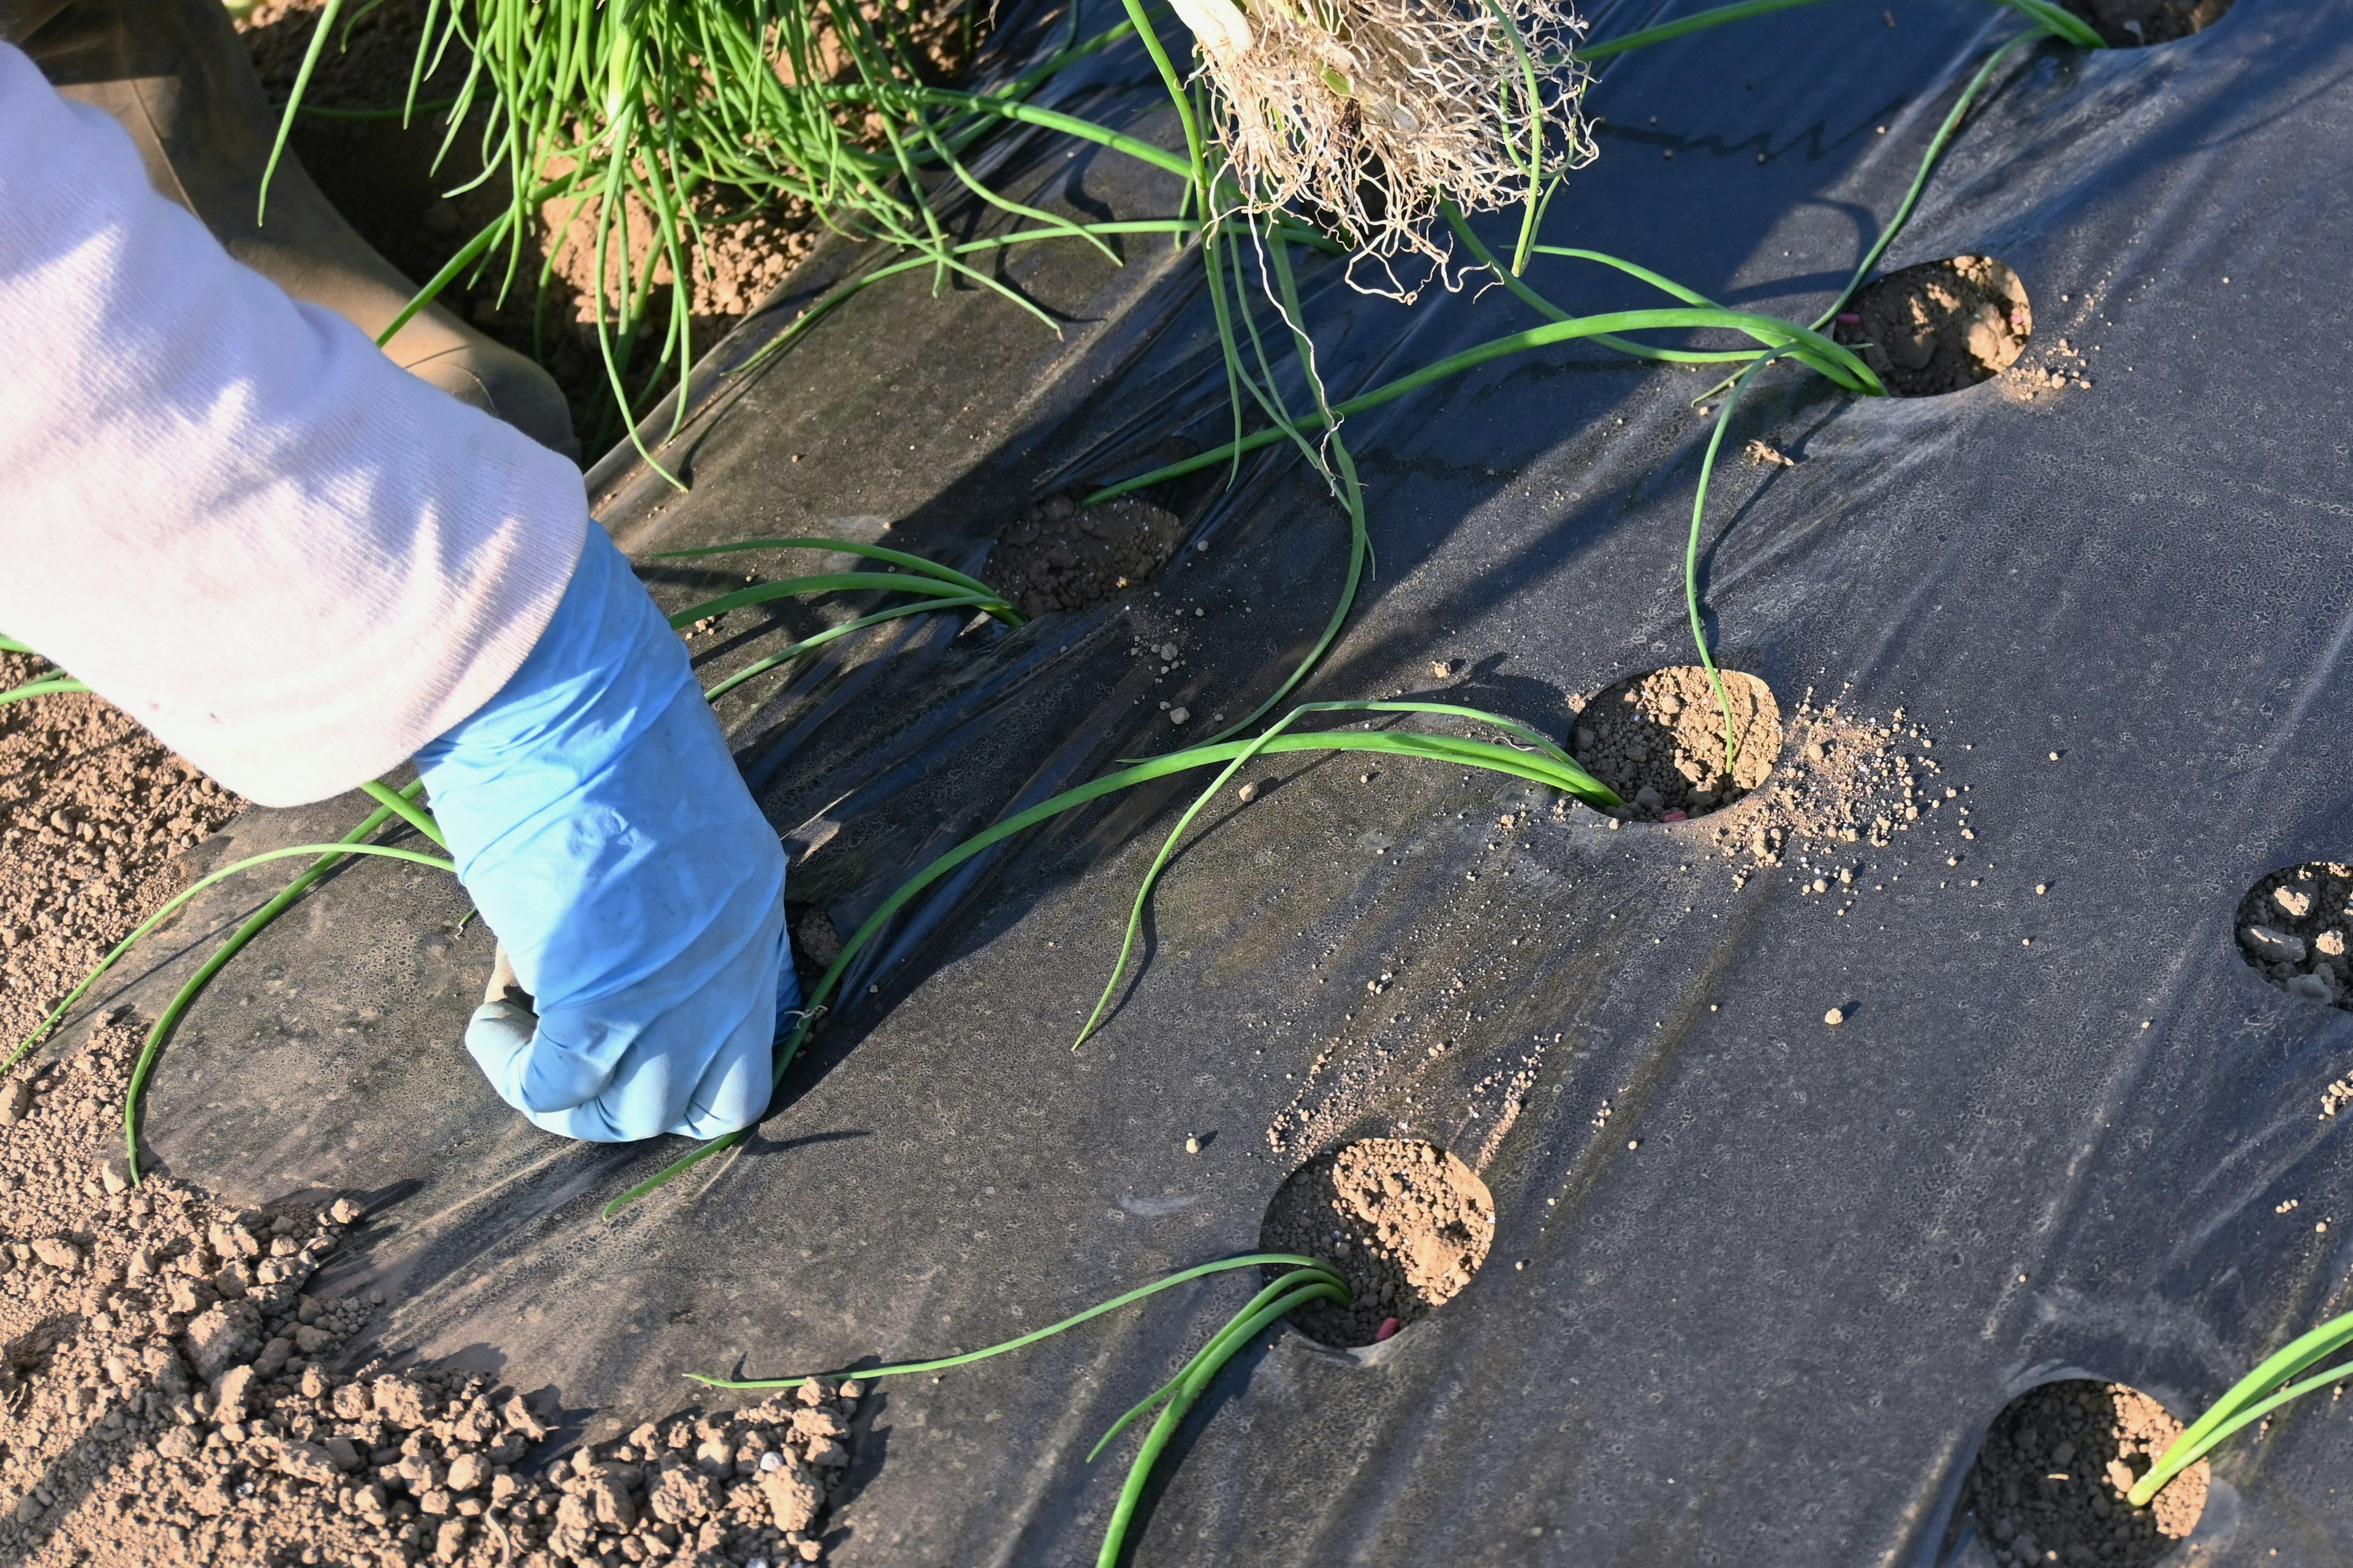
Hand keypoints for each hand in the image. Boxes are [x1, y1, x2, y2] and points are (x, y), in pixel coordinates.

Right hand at [417, 525, 796, 1141]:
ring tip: (523, 1029)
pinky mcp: (603, 999)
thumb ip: (657, 888)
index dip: (690, 1045)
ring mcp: (677, 988)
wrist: (569, 691)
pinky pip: (561, 1089)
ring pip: (641, 1113)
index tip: (626, 1021)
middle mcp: (733, 961)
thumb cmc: (600, 725)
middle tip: (581, 1058)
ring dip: (576, 1095)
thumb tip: (600, 939)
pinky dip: (517, 1073)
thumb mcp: (662, 818)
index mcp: (757, 903)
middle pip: (722, 1101)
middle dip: (649, 1101)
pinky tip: (491, 1023)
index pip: (761, 1028)